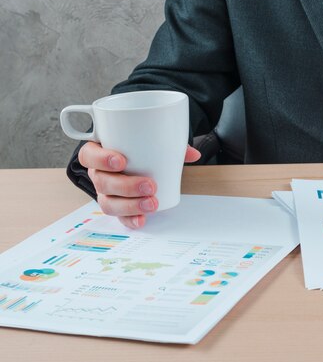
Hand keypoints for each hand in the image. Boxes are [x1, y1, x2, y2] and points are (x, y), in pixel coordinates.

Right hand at [78, 142, 200, 228]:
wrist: (137, 163)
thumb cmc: (138, 149)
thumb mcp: (150, 141)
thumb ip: (169, 144)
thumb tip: (194, 154)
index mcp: (99, 152)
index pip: (89, 155)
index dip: (101, 159)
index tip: (121, 161)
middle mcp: (99, 173)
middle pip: (101, 182)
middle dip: (125, 186)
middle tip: (149, 185)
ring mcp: (106, 192)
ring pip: (108, 202)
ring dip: (130, 205)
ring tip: (152, 203)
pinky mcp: (116, 206)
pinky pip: (118, 217)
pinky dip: (130, 219)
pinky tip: (142, 220)